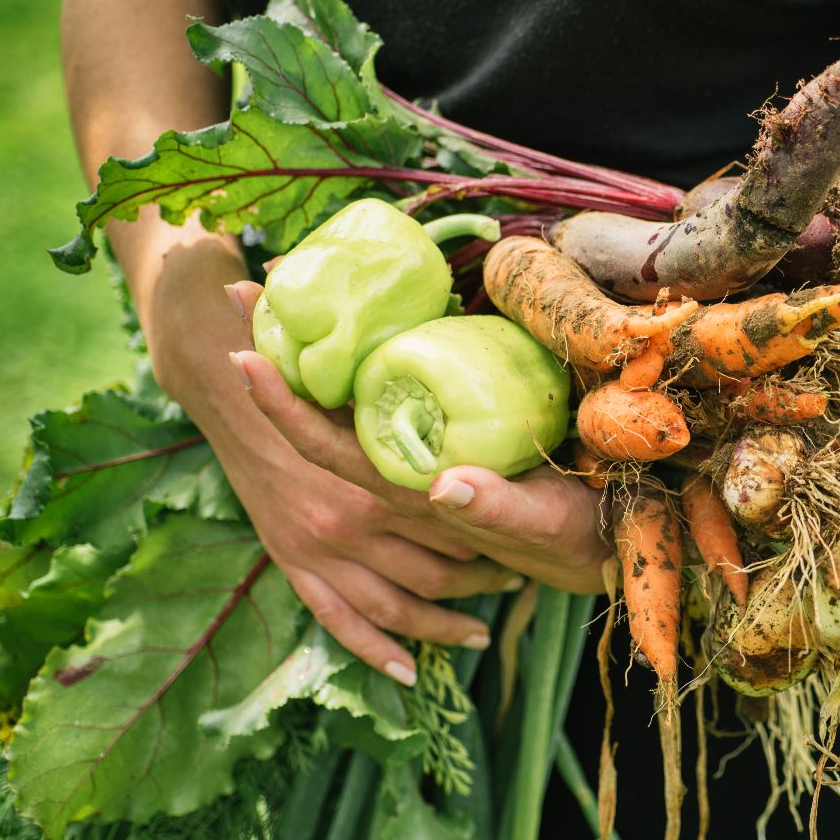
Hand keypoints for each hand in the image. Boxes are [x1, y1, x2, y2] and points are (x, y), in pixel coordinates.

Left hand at [225, 282, 611, 668]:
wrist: (598, 546)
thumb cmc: (571, 534)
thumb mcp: (541, 525)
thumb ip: (496, 510)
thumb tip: (445, 486)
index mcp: (409, 492)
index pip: (330, 446)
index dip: (283, 405)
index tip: (242, 353)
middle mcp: (399, 473)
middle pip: (320, 414)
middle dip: (279, 354)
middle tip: (242, 293)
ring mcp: (419, 456)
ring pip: (344, 405)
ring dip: (305, 355)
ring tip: (276, 300)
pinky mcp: (444, 442)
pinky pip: (384, 402)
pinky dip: (355, 365)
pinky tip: (347, 329)